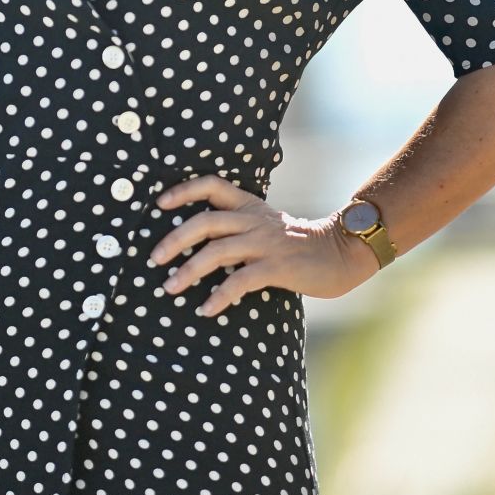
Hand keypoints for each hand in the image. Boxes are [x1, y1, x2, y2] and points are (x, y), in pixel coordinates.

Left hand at [148, 175, 382, 317]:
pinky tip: (206, 309)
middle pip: (205, 221)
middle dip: (174, 239)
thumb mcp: (266, 225)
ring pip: (217, 251)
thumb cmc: (297, 244)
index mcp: (249, 205)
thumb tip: (199, 243)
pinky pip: (240, 280)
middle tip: (154, 258)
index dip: (183, 190)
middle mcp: (254, 220)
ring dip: (189, 271)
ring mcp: (265, 243)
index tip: (159, 203)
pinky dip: (220, 295)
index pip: (212, 185)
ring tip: (169, 288)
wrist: (340, 253)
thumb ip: (238, 227)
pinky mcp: (277, 267)